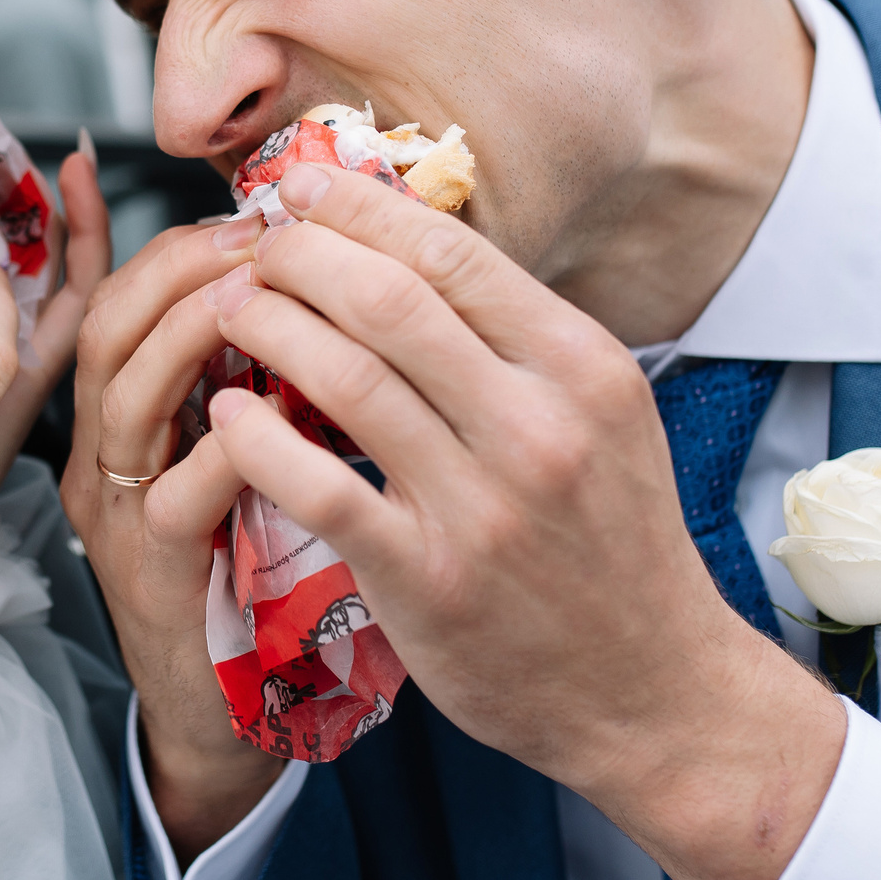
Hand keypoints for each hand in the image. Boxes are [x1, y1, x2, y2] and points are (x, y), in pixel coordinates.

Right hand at [63, 209, 282, 864]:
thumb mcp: (240, 452)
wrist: (227, 719)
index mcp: (116, 420)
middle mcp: (101, 458)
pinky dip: (235, 441)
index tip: (241, 200)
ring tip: (268, 294)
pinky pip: (181, 490)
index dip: (157, 235)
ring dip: (198, 331)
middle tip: (266, 234)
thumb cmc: (246, 574)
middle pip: (108, 326)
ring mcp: (119, 515)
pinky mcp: (154, 573)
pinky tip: (285, 415)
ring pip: (128, 392)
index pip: (110, 298)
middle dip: (184, 265)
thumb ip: (245, 373)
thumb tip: (275, 278)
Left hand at [199, 162, 844, 879]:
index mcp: (582, 368)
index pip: (453, 254)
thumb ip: (516, 341)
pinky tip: (227, 414)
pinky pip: (320, 486)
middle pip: (388, 300)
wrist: (653, 689)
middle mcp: (538, 425)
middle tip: (252, 247)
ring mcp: (482, 506)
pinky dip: (258, 439)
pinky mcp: (427, 579)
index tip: (303, 189)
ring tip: (230, 309)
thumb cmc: (612, 543)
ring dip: (269, 328)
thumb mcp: (600, 417)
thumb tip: (408, 247)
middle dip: (300, 256)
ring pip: (346, 378)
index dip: (361, 210)